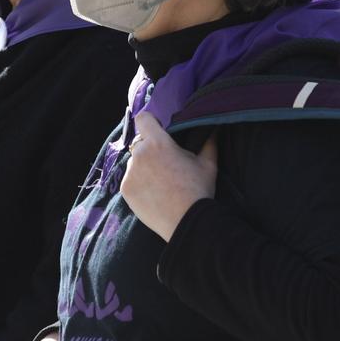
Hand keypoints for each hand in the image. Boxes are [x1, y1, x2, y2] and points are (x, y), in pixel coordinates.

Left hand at [120, 112, 217, 242]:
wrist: (186, 222)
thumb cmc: (198, 190)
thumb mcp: (208, 163)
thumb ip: (208, 141)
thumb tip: (213, 128)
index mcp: (158, 143)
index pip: (143, 119)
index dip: (150, 122)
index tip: (158, 131)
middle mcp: (139, 155)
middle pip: (140, 143)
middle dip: (150, 149)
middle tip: (165, 164)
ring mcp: (130, 173)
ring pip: (135, 163)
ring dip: (144, 168)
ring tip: (161, 184)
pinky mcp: (125, 189)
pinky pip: (131, 179)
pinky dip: (139, 184)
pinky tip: (154, 194)